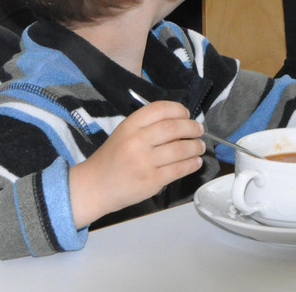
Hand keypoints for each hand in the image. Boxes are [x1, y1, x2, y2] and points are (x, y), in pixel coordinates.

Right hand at [69, 100, 204, 227]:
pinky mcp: (151, 181)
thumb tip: (181, 121)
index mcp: (130, 126)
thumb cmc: (113, 158)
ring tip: (200, 146)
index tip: (187, 114)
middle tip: (199, 130)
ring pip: (180, 149)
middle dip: (192, 128)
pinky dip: (192, 164)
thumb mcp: (124, 133)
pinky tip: (196, 162)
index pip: (159, 109)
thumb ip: (147, 126)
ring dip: (196, 147)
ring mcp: (144, 162)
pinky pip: (179, 169)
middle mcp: (137, 141)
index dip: (178, 109)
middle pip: (173, 128)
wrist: (95, 186)